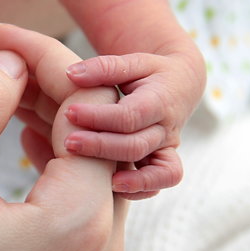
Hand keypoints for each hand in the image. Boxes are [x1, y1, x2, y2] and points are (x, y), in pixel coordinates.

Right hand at [0, 28, 126, 250]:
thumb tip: (12, 65)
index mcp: (78, 222)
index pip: (91, 111)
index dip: (52, 64)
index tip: (10, 42)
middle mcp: (105, 245)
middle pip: (98, 139)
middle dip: (55, 93)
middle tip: (9, 66)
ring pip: (94, 169)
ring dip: (59, 127)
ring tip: (15, 99)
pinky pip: (88, 201)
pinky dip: (63, 165)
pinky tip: (31, 143)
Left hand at [63, 51, 205, 199]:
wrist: (180, 85)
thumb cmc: (150, 72)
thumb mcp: (133, 61)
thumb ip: (104, 67)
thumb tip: (71, 75)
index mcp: (159, 100)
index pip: (129, 115)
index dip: (99, 117)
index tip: (70, 112)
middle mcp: (167, 128)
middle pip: (136, 145)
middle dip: (101, 147)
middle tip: (68, 143)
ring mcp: (169, 148)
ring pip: (157, 171)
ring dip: (127, 178)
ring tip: (98, 180)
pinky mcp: (165, 160)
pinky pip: (161, 181)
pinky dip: (141, 189)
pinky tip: (113, 187)